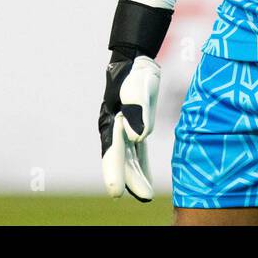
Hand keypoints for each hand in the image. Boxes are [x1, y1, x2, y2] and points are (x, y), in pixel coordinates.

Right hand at [98, 54, 160, 200]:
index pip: (113, 151)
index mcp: (112, 120)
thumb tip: (137, 137)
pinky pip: (137, 152)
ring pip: (129, 158)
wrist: (134, 61)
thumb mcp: (138, 88)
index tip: (116, 193)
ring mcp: (123, 129)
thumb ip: (139, 112)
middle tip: (144, 196)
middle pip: (122, 159)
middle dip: (130, 179)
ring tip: (146, 195)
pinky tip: (145, 179)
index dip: (114, 172)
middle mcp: (114, 128)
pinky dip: (141, 166)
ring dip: (136, 176)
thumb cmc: (135, 74)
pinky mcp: (135, 127)